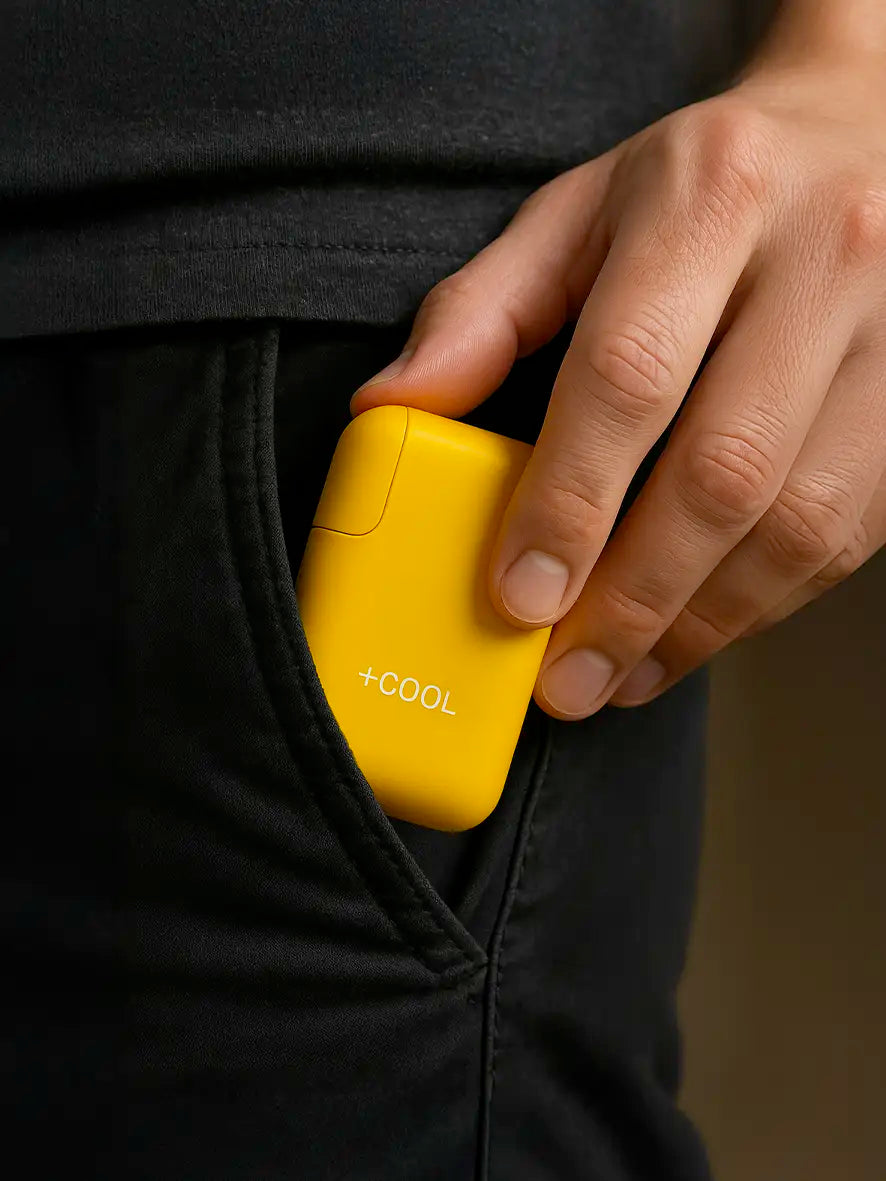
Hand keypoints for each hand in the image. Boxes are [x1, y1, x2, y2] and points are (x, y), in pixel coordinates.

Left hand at [351, 55, 885, 719]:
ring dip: (700, 624)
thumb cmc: (700, 186)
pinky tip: (693, 634)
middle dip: (635, 599)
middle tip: (567, 676)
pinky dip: (762, 606)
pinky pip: (847, 534)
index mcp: (712, 199)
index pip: (629, 375)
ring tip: (622, 673)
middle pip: (723, 472)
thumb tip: (391, 407)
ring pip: (798, 523)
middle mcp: (822, 262)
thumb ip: (480, 311)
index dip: (569, 502)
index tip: (520, 597)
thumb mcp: (576, 215)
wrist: (859, 136)